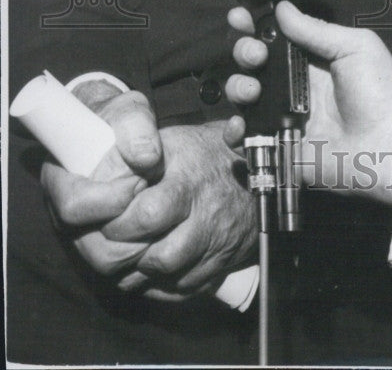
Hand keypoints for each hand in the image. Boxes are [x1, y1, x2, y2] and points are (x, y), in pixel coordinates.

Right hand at [41, 84, 163, 285]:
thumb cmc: (128, 124)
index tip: (141, 180)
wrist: (136, 140)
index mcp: (62, 181)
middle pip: (97, 250)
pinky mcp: (115, 256)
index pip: (74, 207)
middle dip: (136, 231)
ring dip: (151, 248)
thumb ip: (136, 127)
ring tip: (175, 218)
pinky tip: (181, 237)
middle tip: (166, 202)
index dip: (109, 199)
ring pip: (117, 269)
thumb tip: (146, 158)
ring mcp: (91, 241)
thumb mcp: (131, 111)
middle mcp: (73, 219)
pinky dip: (161, 266)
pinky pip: (136, 280)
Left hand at [99, 120, 256, 298]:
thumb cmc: (204, 153)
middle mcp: (207, 217)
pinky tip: (148, 266)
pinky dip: (159, 284)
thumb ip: (134, 155)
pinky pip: (182, 289)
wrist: (255, 170)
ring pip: (168, 278)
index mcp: (190, 182)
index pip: (146, 216)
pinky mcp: (221, 264)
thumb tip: (96, 175)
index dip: (116, 224)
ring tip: (126, 253)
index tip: (104, 218)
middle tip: (109, 242)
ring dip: (139, 272)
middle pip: (157, 258)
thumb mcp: (171, 141)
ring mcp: (216, 244)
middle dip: (123, 255)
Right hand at [224, 2, 391, 204]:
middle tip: (256, 56)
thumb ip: (316, 29)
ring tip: (254, 90)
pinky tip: (242, 122)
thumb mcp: (355, 47)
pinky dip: (234, 130)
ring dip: (239, 86)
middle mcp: (293, 85)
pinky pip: (245, 137)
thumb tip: (281, 8)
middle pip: (252, 63)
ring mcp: (284, 116)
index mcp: (311, 60)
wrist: (390, 144)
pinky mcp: (280, 145)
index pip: (274, 38)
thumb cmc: (380, 91)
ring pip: (243, 96)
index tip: (239, 17)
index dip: (253, 26)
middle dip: (244, 52)